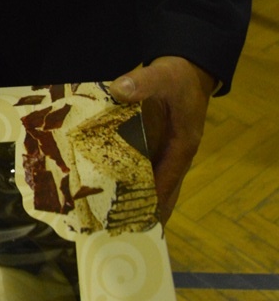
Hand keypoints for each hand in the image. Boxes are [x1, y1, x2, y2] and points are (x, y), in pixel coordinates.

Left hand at [109, 57, 214, 223]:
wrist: (188, 69)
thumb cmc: (178, 76)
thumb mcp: (162, 74)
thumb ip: (143, 82)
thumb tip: (119, 90)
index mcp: (183, 144)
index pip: (168, 179)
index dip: (154, 200)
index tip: (139, 221)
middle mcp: (176, 154)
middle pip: (164, 190)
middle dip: (146, 211)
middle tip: (122, 231)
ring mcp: (167, 152)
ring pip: (155, 184)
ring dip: (138, 200)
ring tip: (114, 221)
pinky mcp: (157, 147)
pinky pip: (146, 171)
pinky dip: (132, 182)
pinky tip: (112, 191)